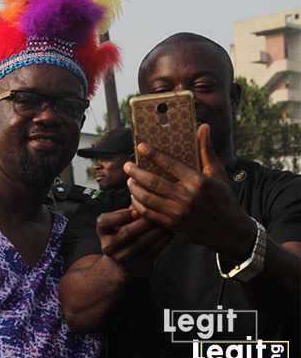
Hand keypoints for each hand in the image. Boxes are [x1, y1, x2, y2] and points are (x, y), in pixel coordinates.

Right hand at [97, 208, 170, 274]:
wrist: (122, 262)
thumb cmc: (124, 231)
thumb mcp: (120, 220)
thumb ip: (130, 210)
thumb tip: (144, 198)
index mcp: (102, 231)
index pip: (105, 221)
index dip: (121, 215)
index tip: (136, 209)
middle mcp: (108, 246)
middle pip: (126, 232)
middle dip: (144, 222)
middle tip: (159, 212)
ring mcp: (122, 258)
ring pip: (141, 243)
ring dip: (157, 231)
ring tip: (167, 221)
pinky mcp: (137, 265)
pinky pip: (151, 252)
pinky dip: (162, 241)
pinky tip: (169, 232)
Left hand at [124, 124, 254, 258]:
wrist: (230, 231)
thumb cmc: (224, 198)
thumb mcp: (217, 173)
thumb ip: (206, 150)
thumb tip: (203, 126)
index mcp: (198, 182)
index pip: (170, 164)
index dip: (153, 154)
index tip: (140, 146)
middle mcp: (187, 197)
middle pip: (153, 182)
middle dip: (136, 172)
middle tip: (127, 166)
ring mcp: (178, 213)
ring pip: (147, 198)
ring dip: (134, 188)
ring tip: (129, 180)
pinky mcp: (173, 225)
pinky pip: (149, 214)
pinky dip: (138, 205)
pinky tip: (135, 198)